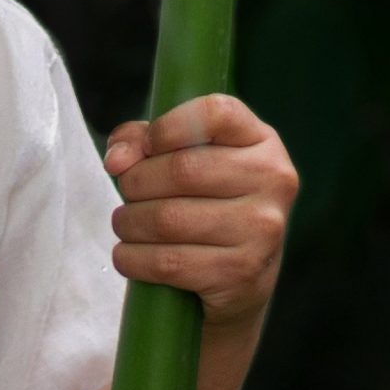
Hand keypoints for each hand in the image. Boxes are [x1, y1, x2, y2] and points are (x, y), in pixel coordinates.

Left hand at [101, 92, 298, 329]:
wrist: (242, 276)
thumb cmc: (207, 201)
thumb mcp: (182, 156)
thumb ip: (141, 141)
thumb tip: (117, 160)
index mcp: (262, 141)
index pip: (217, 113)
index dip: (169, 126)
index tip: (148, 145)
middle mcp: (272, 181)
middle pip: (182, 169)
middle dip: (135, 182)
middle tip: (126, 192)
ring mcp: (262, 230)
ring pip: (169, 219)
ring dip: (129, 222)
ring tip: (125, 223)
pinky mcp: (242, 273)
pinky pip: (168, 262)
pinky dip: (133, 258)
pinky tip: (128, 255)